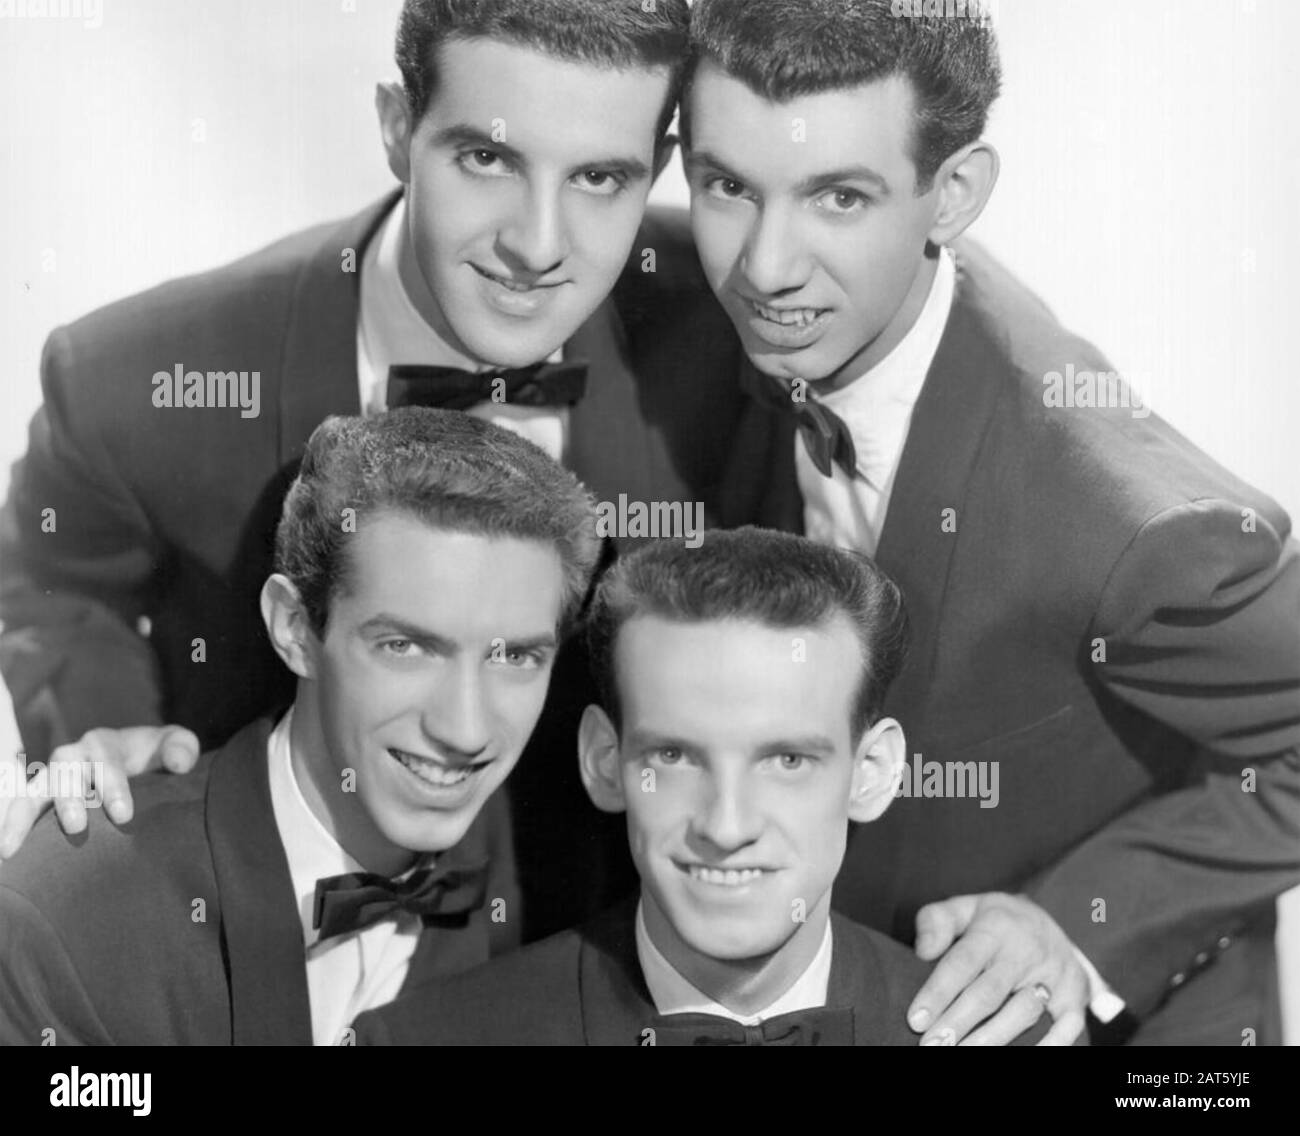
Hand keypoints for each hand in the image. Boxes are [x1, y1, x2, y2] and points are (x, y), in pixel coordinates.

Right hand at [0, 725, 199, 857]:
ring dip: (21, 818)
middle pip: (63, 771)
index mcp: (103, 743)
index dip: (112, 785)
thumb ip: (181, 748)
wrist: (137, 760)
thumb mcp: (174, 746)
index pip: (105, 760)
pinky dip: (9, 827)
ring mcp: (51, 779)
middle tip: (76, 827)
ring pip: (30, 792)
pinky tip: (5, 853)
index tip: (123, 815)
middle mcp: (72, 758)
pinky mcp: (40, 801)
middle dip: (68, 798)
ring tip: (11, 848)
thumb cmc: (156, 756)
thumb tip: (179, 764)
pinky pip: (19, 811)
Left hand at [908, 892, 1088, 1045]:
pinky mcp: (1076, 994)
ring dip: (993, 1039)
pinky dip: (1047, 1046)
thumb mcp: (963, 907)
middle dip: (958, 1023)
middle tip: (932, 1046)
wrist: (1049, 919)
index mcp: (994, 928)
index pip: (962, 963)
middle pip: (988, 993)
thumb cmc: (993, 921)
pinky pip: (1067, 1026)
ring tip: (963, 1056)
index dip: (938, 993)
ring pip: (1023, 1013)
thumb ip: (936, 922)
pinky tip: (1018, 1058)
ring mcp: (1054, 974)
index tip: (916, 1020)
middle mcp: (1026, 951)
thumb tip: (924, 951)